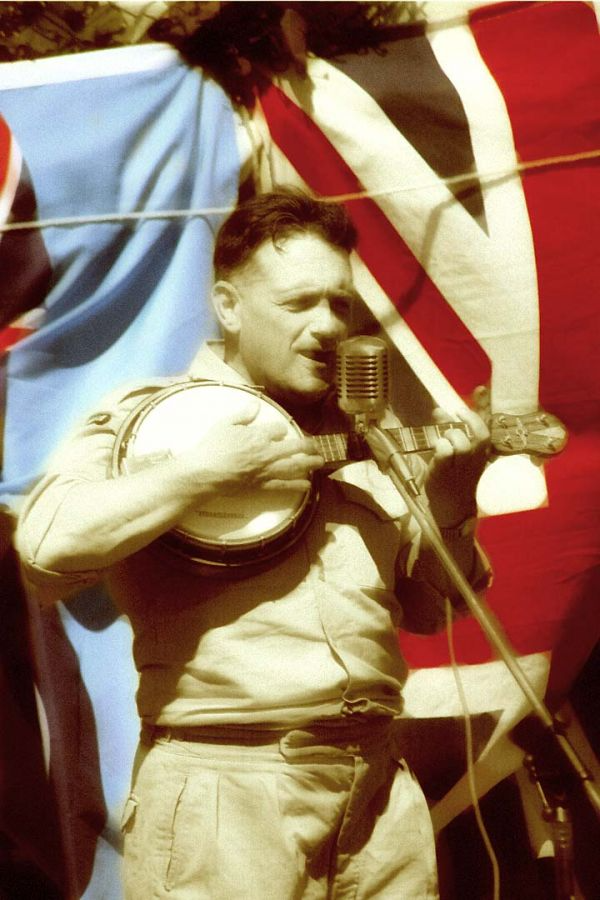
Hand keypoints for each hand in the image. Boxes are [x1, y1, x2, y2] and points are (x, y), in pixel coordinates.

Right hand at [179, 400, 323, 494]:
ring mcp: (267, 470)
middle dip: (308, 446)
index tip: (280, 431)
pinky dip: (297, 485)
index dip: (281, 429)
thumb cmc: (212, 448)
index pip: (279, 429)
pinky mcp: (262, 485)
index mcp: (258, 435)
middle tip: (317, 446)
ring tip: (320, 462)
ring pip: (294, 466)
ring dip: (309, 464)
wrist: (204, 473)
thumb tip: (256, 405)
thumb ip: (243, 415)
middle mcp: (267, 452)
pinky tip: (307, 485)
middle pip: (295, 447)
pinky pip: (284, 486)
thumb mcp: (225, 425)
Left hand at [424, 403, 489, 527]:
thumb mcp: (456, 453)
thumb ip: (449, 431)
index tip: (480, 388)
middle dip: (466, 419)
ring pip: (462, 442)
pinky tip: (436, 450)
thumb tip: (439, 410)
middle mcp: (477, 460)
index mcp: (482, 453)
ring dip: (450, 435)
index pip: (486, 426)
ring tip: (443, 440)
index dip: (484, 406)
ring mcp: (464, 468)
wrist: (451, 509)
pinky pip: (445, 452)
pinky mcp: (447, 474)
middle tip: (452, 414)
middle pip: (480, 434)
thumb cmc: (453, 477)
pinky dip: (440, 446)